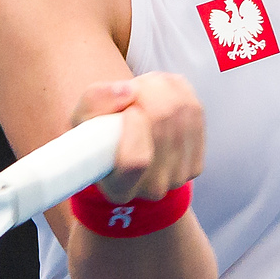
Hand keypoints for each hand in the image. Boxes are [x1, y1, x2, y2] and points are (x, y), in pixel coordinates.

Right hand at [70, 72, 204, 202]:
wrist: (129, 145)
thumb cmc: (99, 134)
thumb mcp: (83, 117)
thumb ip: (95, 101)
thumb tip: (128, 91)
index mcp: (117, 188)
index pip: (135, 161)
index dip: (135, 127)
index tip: (128, 110)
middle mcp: (150, 190)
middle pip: (163, 129)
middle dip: (148, 95)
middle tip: (134, 89)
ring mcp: (178, 178)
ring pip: (182, 114)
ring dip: (163, 89)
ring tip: (145, 90)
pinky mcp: (196, 163)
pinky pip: (195, 111)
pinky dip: (179, 93)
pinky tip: (164, 95)